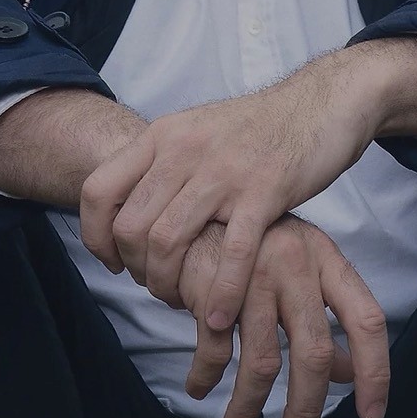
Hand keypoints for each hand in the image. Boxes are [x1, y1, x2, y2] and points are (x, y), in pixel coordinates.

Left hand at [80, 50, 375, 327]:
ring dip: (169, 285)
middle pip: (131, 226)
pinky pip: (232, 251)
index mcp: (164, 135)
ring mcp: (224, 170)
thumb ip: (163, 163)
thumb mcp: (197, 130)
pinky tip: (220, 315)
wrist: (320, 102)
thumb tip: (129, 207)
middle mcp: (185, 149)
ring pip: (168, 241)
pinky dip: (221, 292)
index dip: (96, 236)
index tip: (114, 261)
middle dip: (136, 270)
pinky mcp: (265, 190)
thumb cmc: (258, 127)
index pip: (98, 189)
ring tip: (184, 301)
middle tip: (157, 284)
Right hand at [178, 215, 388, 417]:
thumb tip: (350, 373)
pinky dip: (205, 378)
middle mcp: (295, 263)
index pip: (366, 318)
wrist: (194, 210)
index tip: (372, 413)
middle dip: (305, 410)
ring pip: (263, 363)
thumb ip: (325, 318)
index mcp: (325, 258)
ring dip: (248, 408)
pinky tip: (200, 387)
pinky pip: (216, 351)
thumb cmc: (255, 245)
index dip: (375, 370)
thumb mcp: (299, 271)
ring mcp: (254, 273)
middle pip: (314, 353)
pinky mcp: (215, 285)